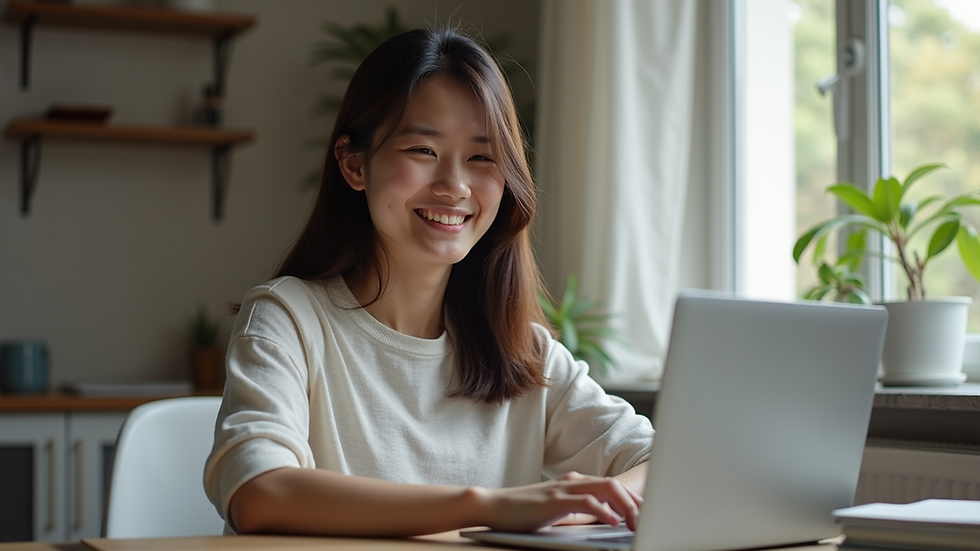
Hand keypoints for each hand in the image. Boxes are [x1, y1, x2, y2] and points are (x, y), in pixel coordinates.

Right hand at [472, 471, 642, 532]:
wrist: (494, 506)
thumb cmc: (524, 512)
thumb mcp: (558, 510)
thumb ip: (579, 510)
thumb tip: (606, 520)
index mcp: (575, 483)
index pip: (612, 487)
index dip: (633, 500)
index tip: (648, 514)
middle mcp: (573, 481)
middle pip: (614, 485)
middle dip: (636, 503)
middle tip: (649, 521)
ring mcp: (563, 489)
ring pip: (606, 488)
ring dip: (626, 506)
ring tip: (637, 523)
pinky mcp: (554, 500)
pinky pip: (586, 501)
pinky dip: (603, 510)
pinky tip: (612, 521)